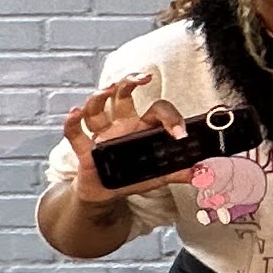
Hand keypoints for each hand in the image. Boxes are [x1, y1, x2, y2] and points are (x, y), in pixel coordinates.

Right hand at [60, 76, 184, 209]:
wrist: (104, 193)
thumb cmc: (130, 177)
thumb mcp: (159, 175)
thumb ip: (178, 172)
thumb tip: (201, 171)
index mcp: (141, 127)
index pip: (156, 110)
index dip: (170, 118)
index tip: (179, 134)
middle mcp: (121, 125)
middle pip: (122, 94)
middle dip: (129, 82)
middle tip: (142, 78)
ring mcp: (101, 135)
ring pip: (97, 109)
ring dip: (98, 97)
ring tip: (105, 91)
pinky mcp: (84, 149)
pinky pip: (74, 133)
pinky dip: (72, 123)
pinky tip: (75, 113)